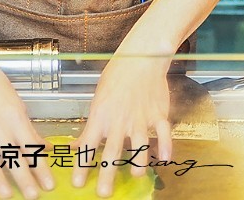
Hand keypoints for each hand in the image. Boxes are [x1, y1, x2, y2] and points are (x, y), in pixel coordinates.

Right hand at [0, 57, 54, 198]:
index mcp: (14, 117)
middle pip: (13, 157)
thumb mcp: (15, 103)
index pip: (31, 147)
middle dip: (25, 179)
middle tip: (34, 196)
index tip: (49, 183)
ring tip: (8, 196)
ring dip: (0, 181)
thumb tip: (44, 146)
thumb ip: (27, 128)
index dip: (41, 167)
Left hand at [72, 56, 172, 196]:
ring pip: (140, 146)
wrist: (141, 57)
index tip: (78, 182)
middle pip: (112, 152)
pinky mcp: (158, 114)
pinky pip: (163, 133)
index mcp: (101, 115)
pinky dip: (166, 147)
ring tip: (136, 174)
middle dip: (107, 174)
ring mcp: (141, 118)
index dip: (82, 165)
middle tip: (103, 193)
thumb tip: (77, 145)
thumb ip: (91, 125)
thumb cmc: (117, 75)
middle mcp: (120, 119)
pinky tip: (164, 159)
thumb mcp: (98, 99)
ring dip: (138, 163)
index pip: (88, 145)